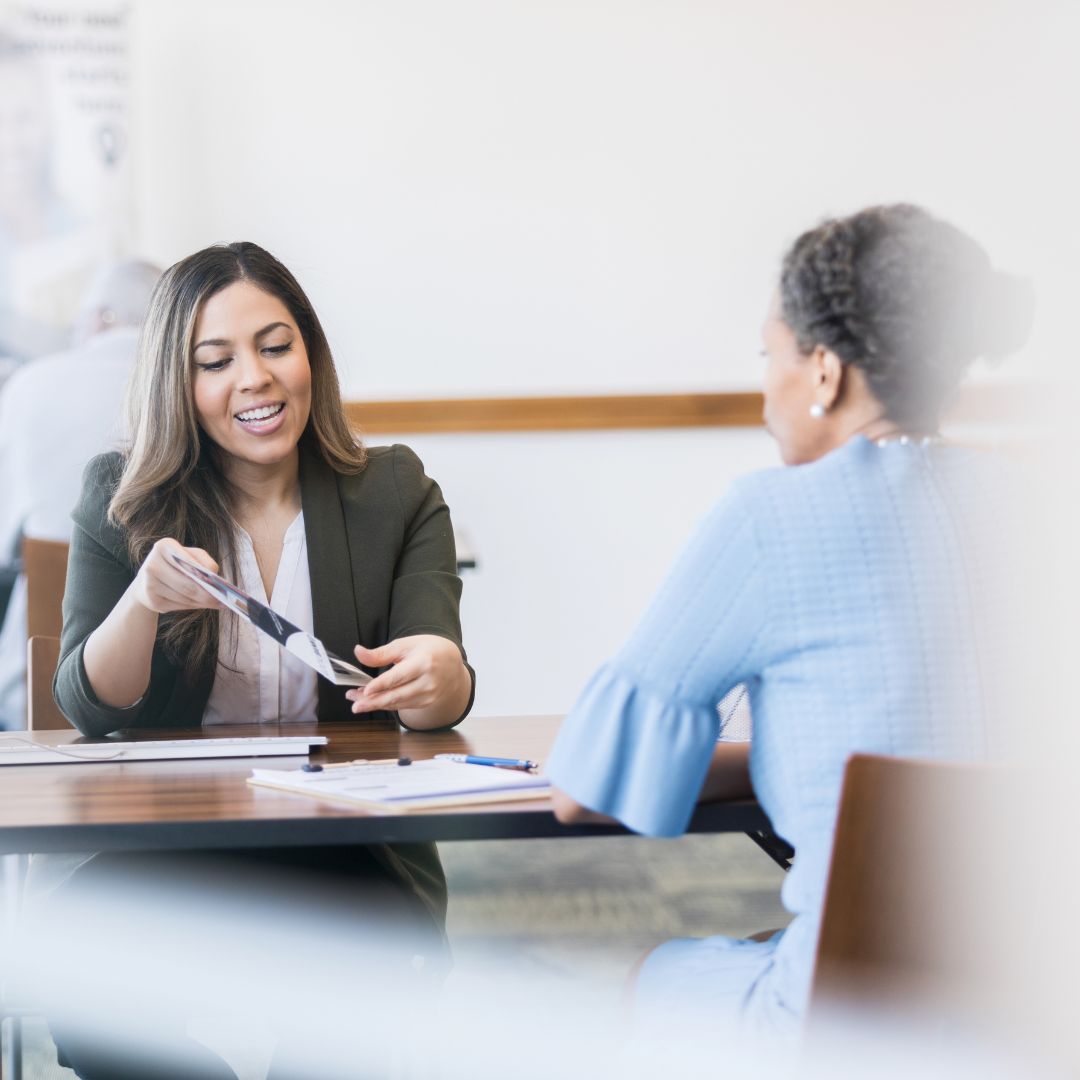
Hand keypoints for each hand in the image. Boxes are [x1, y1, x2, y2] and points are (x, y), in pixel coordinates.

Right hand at [130, 538, 223, 614]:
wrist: (147, 581)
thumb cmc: (176, 564)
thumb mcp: (190, 555)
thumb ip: (204, 562)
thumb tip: (217, 580)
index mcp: (163, 547)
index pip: (188, 561)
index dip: (205, 574)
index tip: (219, 582)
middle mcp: (152, 564)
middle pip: (187, 584)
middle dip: (208, 594)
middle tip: (223, 599)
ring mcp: (150, 585)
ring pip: (185, 597)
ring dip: (203, 602)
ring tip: (218, 602)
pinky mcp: (152, 602)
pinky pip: (179, 606)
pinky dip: (194, 606)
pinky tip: (203, 604)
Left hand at [346, 635, 467, 714]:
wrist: (452, 663)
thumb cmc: (427, 650)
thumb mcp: (405, 645)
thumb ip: (381, 653)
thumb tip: (358, 652)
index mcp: (423, 662)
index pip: (399, 676)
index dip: (381, 685)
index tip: (365, 691)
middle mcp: (428, 681)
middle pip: (397, 695)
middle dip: (374, 702)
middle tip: (355, 705)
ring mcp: (428, 695)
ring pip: (397, 703)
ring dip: (376, 704)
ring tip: (357, 703)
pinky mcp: (425, 703)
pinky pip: (402, 706)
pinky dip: (386, 705)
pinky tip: (373, 702)